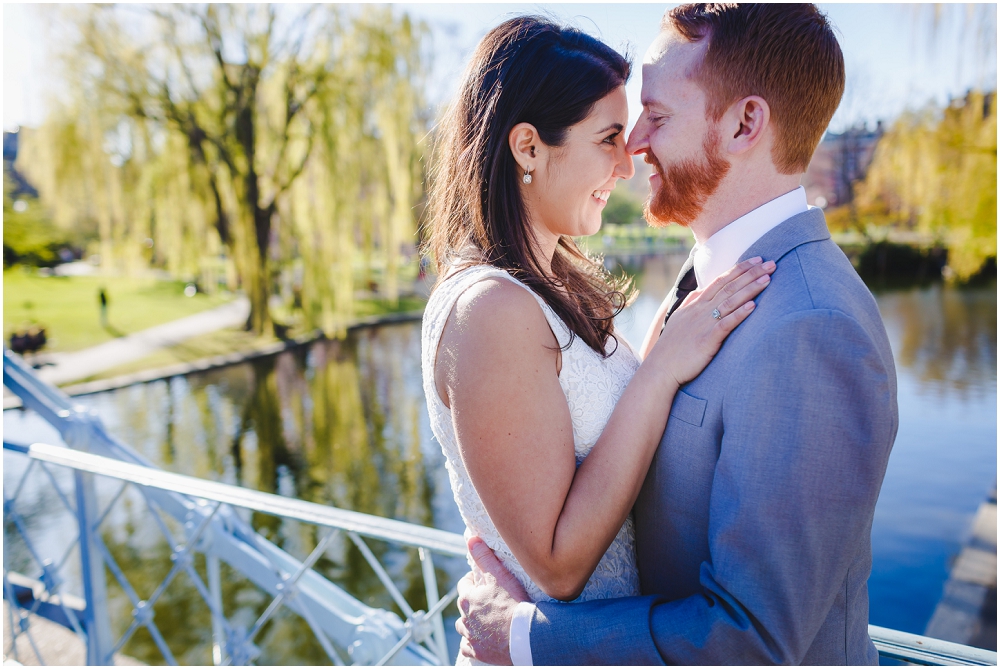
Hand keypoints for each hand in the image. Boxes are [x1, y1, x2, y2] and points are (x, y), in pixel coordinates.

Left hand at [456, 537, 529, 664]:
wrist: (525, 636)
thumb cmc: (513, 604)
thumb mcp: (499, 575)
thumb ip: (484, 556)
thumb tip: (471, 539)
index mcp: (468, 599)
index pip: (464, 584)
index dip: (474, 581)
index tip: (484, 581)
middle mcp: (465, 618)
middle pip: (464, 605)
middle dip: (473, 601)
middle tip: (489, 599)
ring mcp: (471, 636)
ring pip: (464, 626)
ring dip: (471, 622)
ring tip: (485, 619)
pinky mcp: (478, 652)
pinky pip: (468, 646)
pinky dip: (472, 642)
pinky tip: (481, 639)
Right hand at [651, 257, 775, 386]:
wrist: (660, 368)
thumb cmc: (671, 347)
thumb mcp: (678, 320)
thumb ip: (690, 304)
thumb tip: (699, 292)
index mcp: (695, 305)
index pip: (720, 281)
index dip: (739, 269)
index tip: (756, 260)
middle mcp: (701, 311)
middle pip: (729, 287)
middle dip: (751, 274)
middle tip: (771, 263)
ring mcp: (704, 324)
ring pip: (730, 302)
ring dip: (750, 289)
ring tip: (767, 279)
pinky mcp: (707, 340)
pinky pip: (726, 324)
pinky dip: (739, 314)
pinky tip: (753, 305)